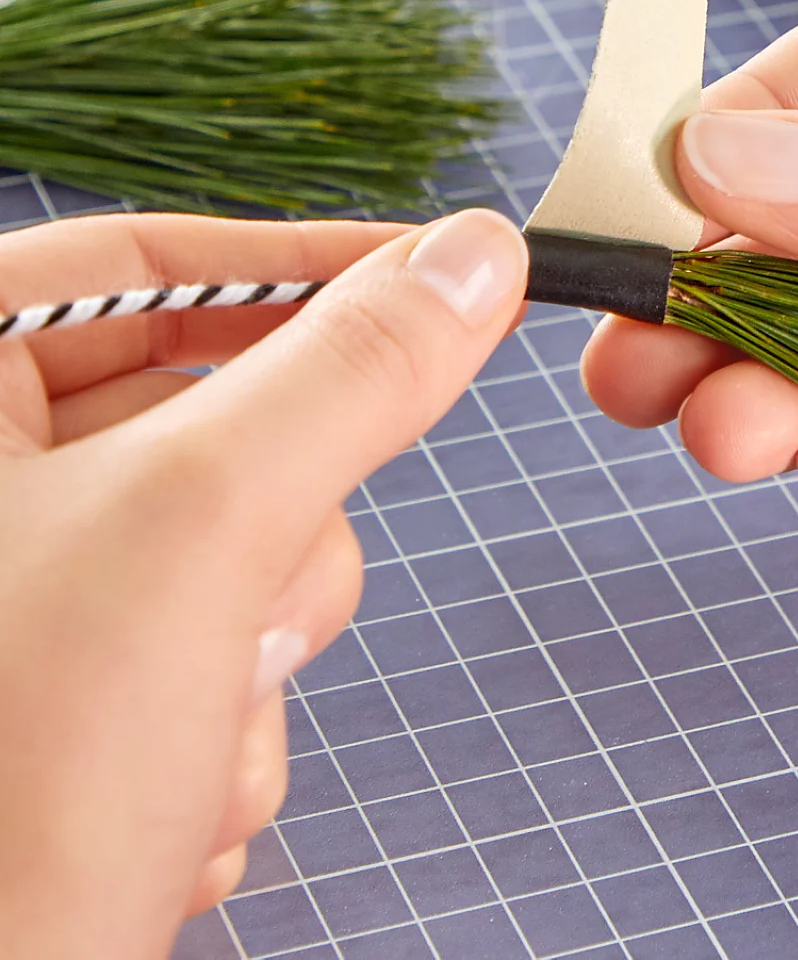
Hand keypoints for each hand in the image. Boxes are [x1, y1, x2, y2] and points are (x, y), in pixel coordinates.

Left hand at [0, 207, 527, 959]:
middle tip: (258, 611)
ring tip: (184, 752)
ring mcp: (11, 608)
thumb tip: (476, 254)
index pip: (145, 261)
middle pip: (206, 418)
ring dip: (255, 660)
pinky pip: (199, 652)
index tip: (446, 280)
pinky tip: (163, 818)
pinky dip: (220, 728)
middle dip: (274, 535)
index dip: (306, 260)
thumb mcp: (204, 532)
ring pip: (228, 551)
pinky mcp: (45, 714)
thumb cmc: (5, 791)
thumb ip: (352, 373)